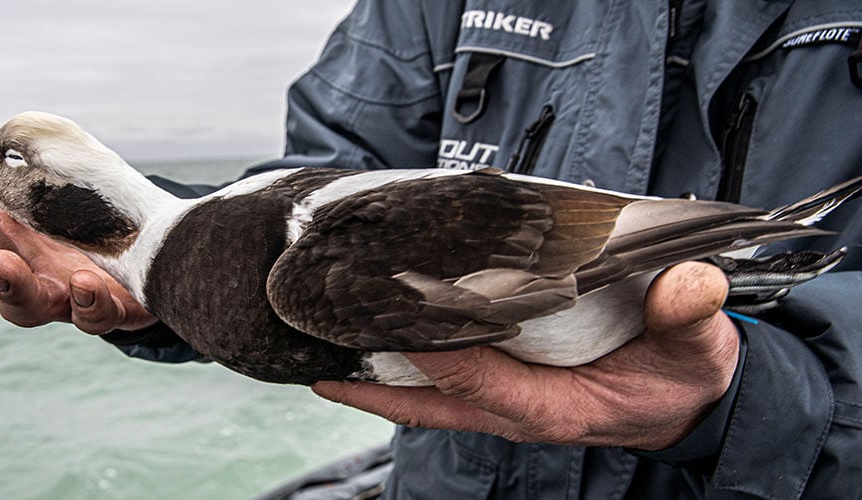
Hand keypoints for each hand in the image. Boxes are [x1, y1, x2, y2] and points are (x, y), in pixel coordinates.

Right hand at [0, 147, 157, 333]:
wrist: (162, 253)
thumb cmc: (96, 214)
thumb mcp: (55, 172)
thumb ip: (6, 164)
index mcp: (5, 227)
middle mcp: (24, 265)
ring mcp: (62, 294)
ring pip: (25, 302)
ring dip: (8, 283)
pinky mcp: (108, 312)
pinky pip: (94, 316)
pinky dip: (87, 303)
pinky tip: (85, 283)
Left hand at [312, 261, 739, 450]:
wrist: (685, 402)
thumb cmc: (683, 376)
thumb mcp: (698, 349)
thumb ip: (690, 317)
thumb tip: (690, 285)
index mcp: (553, 408)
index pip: (478, 381)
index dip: (436, 350)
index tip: (395, 312)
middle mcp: (515, 410)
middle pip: (426, 402)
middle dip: (370, 381)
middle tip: (318, 348)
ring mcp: (503, 403)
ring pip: (423, 396)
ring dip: (375, 374)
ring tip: (324, 341)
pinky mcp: (502, 388)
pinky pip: (440, 382)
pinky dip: (404, 363)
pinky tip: (371, 337)